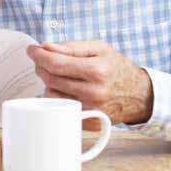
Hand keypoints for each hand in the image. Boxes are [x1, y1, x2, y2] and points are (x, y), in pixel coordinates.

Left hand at [27, 41, 153, 128]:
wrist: (138, 94)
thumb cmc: (116, 67)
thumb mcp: (99, 48)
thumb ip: (71, 46)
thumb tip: (46, 46)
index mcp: (97, 71)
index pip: (56, 63)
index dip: (39, 55)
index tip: (31, 49)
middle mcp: (94, 93)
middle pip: (50, 79)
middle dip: (41, 66)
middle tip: (44, 60)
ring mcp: (91, 110)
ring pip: (51, 95)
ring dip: (49, 83)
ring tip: (60, 76)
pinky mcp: (88, 124)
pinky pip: (59, 109)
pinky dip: (57, 98)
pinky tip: (66, 90)